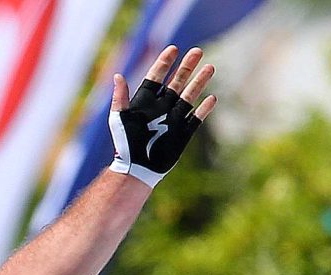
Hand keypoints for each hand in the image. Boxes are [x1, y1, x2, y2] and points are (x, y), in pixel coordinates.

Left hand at [107, 45, 214, 185]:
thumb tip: (118, 75)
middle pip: (176, 82)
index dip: (164, 63)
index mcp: (145, 102)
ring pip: (189, 96)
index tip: (173, 49)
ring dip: (199, 82)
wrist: (136, 170)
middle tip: (197, 51)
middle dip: (187, 67)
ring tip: (210, 67)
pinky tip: (212, 98)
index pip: (156, 77)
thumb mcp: (119, 119)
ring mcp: (173, 120)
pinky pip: (196, 118)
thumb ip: (120, 98)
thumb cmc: (124, 145)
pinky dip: (204, 109)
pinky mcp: (182, 134)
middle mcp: (161, 108)